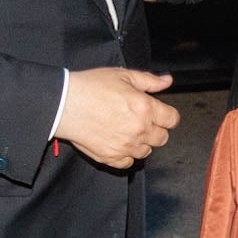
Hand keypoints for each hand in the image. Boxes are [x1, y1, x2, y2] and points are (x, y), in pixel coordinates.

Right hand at [55, 67, 179, 168]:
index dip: (168, 115)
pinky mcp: (110, 157)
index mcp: (145, 108)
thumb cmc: (91, 87)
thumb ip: (149, 80)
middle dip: (156, 129)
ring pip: (146, 152)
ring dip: (142, 142)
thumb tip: (167, 82)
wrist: (65, 104)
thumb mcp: (123, 75)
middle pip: (162, 138)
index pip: (172, 120)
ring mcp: (125, 146)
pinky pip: (128, 163)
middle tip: (142, 120)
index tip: (161, 113)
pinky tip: (118, 142)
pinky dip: (126, 154)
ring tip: (127, 130)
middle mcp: (139, 130)